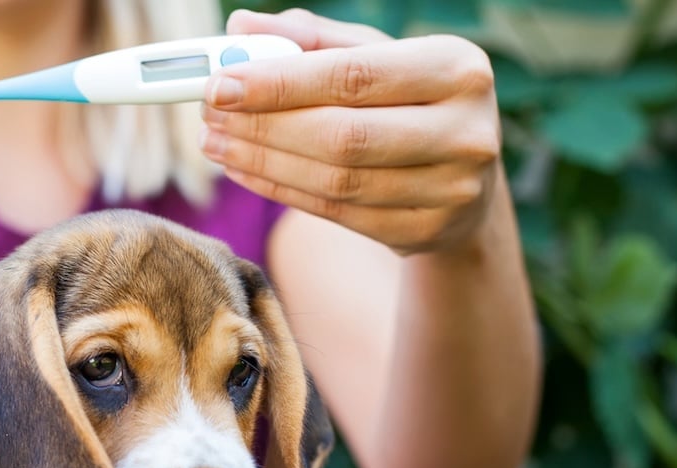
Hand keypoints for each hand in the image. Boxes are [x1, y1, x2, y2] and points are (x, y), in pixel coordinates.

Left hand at [200, 9, 503, 254]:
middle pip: (342, 134)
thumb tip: (239, 28)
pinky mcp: (426, 231)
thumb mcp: (375, 58)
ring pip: (334, 180)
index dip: (279, 82)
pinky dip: (280, 190)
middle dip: (263, 125)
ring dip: (262, 162)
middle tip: (210, 115)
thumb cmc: (409, 103)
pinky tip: (244, 170)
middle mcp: (465, 130)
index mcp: (456, 68)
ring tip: (216, 142)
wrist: (466, 182)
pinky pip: (335, 213)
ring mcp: (451, 189)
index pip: (353, 76)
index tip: (220, 83)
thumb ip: (311, 40)